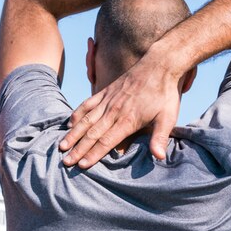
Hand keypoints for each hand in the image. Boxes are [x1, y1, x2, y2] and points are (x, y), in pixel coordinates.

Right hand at [60, 57, 180, 167]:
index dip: (94, 154)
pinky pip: (87, 104)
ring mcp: (108, 100)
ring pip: (86, 120)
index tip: (82, 165)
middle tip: (66, 162)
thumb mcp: (168, 117)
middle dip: (78, 149)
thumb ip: (160, 138)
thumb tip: (159, 157)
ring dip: (73, 134)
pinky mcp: (106, 91)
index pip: (107, 141)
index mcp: (128, 120)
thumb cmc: (165, 94)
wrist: (160, 64)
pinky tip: (69, 123)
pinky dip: (77, 114)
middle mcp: (114, 111)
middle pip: (92, 133)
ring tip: (62, 146)